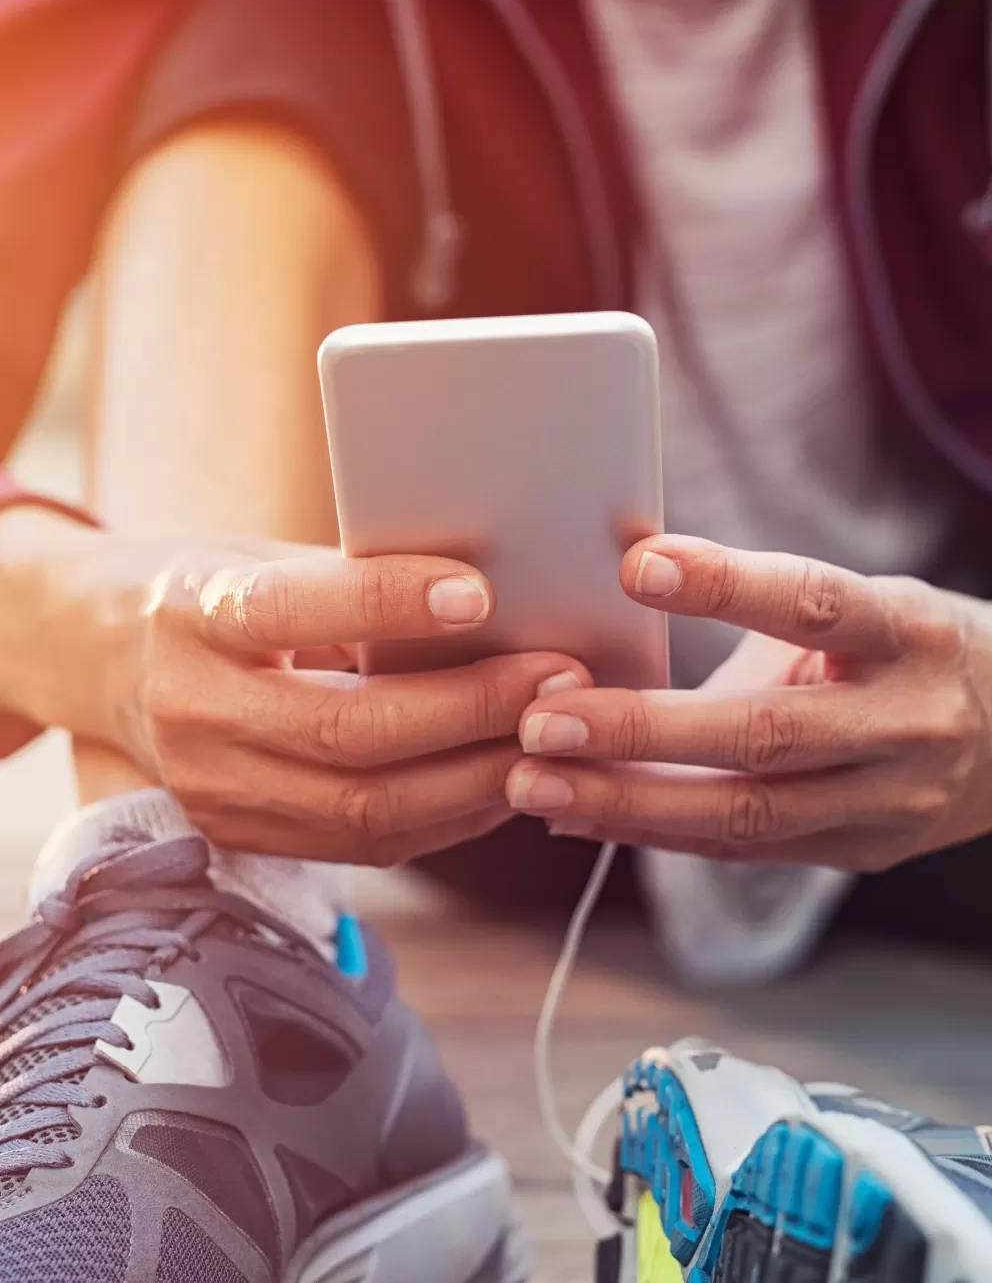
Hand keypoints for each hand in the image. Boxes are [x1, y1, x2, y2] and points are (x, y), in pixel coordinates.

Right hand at [13, 526, 587, 861]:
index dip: (388, 603)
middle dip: (472, 711)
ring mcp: (215, 790)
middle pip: (348, 734)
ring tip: (555, 740)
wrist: (101, 661)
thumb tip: (487, 599)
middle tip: (561, 680)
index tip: (480, 591)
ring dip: (477, 780)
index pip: (290, 611)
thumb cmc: (202, 591)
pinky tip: (505, 782)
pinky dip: (447, 818)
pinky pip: (364, 846)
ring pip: (366, 810)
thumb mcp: (255, 559)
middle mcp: (195, 713)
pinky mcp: (243, 837)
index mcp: (193, 616)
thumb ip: (348, 583)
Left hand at [505, 535, 991, 871]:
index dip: (726, 586)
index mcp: (908, 633)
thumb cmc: (907, 650)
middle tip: (541, 723)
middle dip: (643, 731)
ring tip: (534, 786)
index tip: (635, 565)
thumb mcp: (860, 605)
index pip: (815, 604)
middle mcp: (906, 722)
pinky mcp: (863, 851)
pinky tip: (580, 818)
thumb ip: (756, 599)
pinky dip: (658, 832)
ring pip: (746, 813)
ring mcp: (890, 801)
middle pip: (765, 734)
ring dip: (628, 803)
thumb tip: (620, 556)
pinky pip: (745, 848)